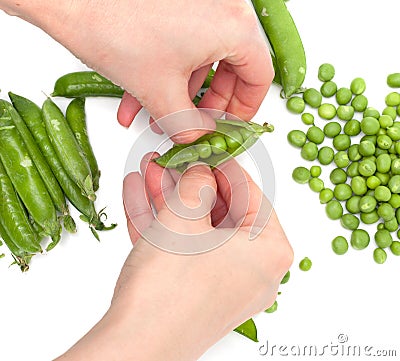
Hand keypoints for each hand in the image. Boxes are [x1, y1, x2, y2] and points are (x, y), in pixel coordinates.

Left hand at [0, 0, 273, 142]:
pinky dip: (164, 73)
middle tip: (192, 125)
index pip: (259, 77)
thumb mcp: (160, 91)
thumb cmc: (114, 26)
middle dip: (206, 104)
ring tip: (155, 117)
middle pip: (230, 68)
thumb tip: (198, 138)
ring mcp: (197, 3)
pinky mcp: (174, 4)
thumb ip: (188, 125)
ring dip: (178, 93)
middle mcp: (221, 8)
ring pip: (199, 59)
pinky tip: (138, 98)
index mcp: (233, 26)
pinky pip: (180, 44)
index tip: (228, 126)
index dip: (244, 110)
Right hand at [55, 155, 292, 360]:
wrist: (133, 348)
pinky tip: (138, 195)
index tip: (205, 148)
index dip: (223, 165)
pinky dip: (162, 223)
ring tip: (148, 171)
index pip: (250, 193)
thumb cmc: (170, 283)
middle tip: (170, 160)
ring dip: (170, 199)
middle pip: (220, 211)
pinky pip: (182, 247)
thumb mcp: (185, 215)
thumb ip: (198, 182)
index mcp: (268, 250)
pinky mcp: (195, 291)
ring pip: (196, 228)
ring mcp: (223, 282)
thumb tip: (201, 169)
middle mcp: (252, 270)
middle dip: (188, 182)